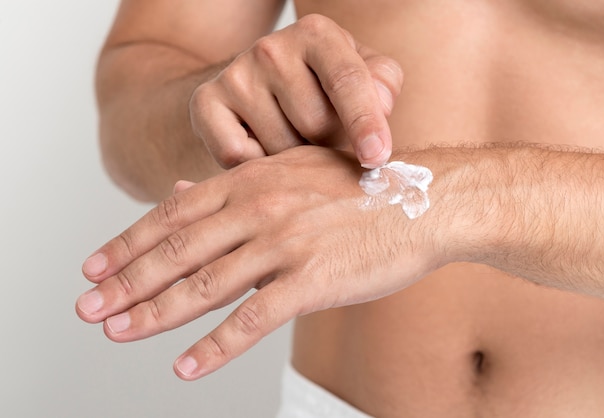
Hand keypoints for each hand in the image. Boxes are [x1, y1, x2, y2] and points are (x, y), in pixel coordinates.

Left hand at [75, 146, 436, 379]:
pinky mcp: (314, 279)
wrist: (427, 198)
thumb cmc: (360, 188)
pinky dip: (215, 347)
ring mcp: (286, 243)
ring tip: (120, 334)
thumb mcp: (291, 170)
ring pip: (205, 286)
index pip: (171, 214)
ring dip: (156, 314)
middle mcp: (260, 207)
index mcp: (251, 179)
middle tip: (89, 309)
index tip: (93, 267)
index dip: (126, 243)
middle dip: (126, 283)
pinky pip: (253, 319)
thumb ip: (233, 184)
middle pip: (177, 251)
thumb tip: (179, 192)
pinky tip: (186, 366)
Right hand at [190, 14, 403, 168]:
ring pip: (280, 148)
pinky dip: (256, 165)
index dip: (365, 122)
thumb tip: (381, 103)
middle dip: (327, 144)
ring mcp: (235, 74)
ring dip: (294, 160)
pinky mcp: (205, 102)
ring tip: (293, 140)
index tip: (376, 158)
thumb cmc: (322, 86)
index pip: (346, 80)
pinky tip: (263, 147)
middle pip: (315, 124)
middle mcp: (271, 48)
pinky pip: (239, 157)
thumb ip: (382, 83)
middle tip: (322, 137)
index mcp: (317, 34)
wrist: (260, 84)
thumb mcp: (362, 74)